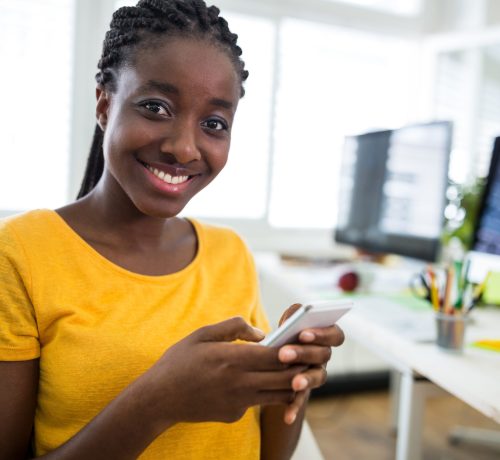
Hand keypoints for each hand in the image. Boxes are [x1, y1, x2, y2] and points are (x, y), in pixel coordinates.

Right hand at [143, 317, 305, 425]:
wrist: (159, 399)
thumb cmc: (179, 361)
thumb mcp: (202, 334)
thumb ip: (234, 327)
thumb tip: (261, 333)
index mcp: (233, 359)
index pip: (277, 356)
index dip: (294, 349)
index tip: (303, 341)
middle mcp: (240, 384)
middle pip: (285, 378)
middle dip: (300, 367)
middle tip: (307, 356)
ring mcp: (239, 403)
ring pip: (278, 394)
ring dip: (289, 382)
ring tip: (292, 369)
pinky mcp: (235, 415)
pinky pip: (258, 402)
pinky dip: (265, 392)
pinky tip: (259, 381)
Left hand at [276, 304, 344, 423]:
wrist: (276, 357)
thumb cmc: (287, 331)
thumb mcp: (289, 319)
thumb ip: (294, 314)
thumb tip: (293, 319)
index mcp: (326, 336)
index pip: (335, 335)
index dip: (321, 334)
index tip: (303, 333)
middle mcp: (325, 355)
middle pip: (323, 355)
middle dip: (303, 354)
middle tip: (284, 354)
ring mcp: (316, 374)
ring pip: (317, 378)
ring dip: (305, 380)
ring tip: (293, 383)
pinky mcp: (303, 390)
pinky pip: (302, 400)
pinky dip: (295, 408)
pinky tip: (287, 417)